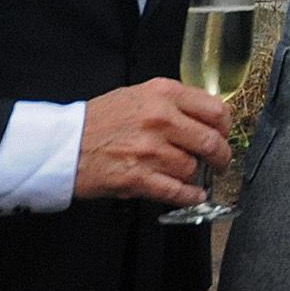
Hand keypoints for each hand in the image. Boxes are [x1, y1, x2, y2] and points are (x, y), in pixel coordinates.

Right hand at [73, 79, 229, 207]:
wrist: (64, 145)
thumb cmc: (100, 120)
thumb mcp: (138, 95)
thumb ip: (173, 102)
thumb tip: (206, 117)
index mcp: (163, 93)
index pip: (215, 109)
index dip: (225, 126)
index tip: (224, 134)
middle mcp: (160, 119)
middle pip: (211, 141)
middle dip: (221, 156)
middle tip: (220, 161)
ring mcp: (150, 150)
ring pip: (192, 168)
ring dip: (194, 175)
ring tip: (188, 174)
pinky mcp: (138, 178)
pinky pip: (177, 191)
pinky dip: (190, 196)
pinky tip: (194, 195)